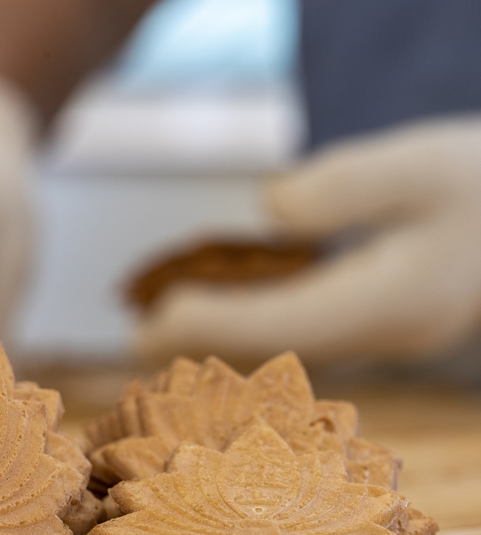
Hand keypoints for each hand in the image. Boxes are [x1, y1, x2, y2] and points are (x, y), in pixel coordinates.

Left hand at [134, 117, 480, 366]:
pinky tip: (227, 303)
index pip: (280, 324)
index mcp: (389, 304)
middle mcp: (381, 334)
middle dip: (206, 340)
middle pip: (275, 347)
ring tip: (164, 325)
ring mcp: (385, 334)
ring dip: (226, 333)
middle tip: (138, 336)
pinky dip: (258, 319)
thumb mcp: (419, 165)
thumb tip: (269, 209)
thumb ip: (341, 187)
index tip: (152, 324)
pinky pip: (306, 329)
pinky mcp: (384, 320)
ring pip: (288, 344)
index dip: (210, 324)